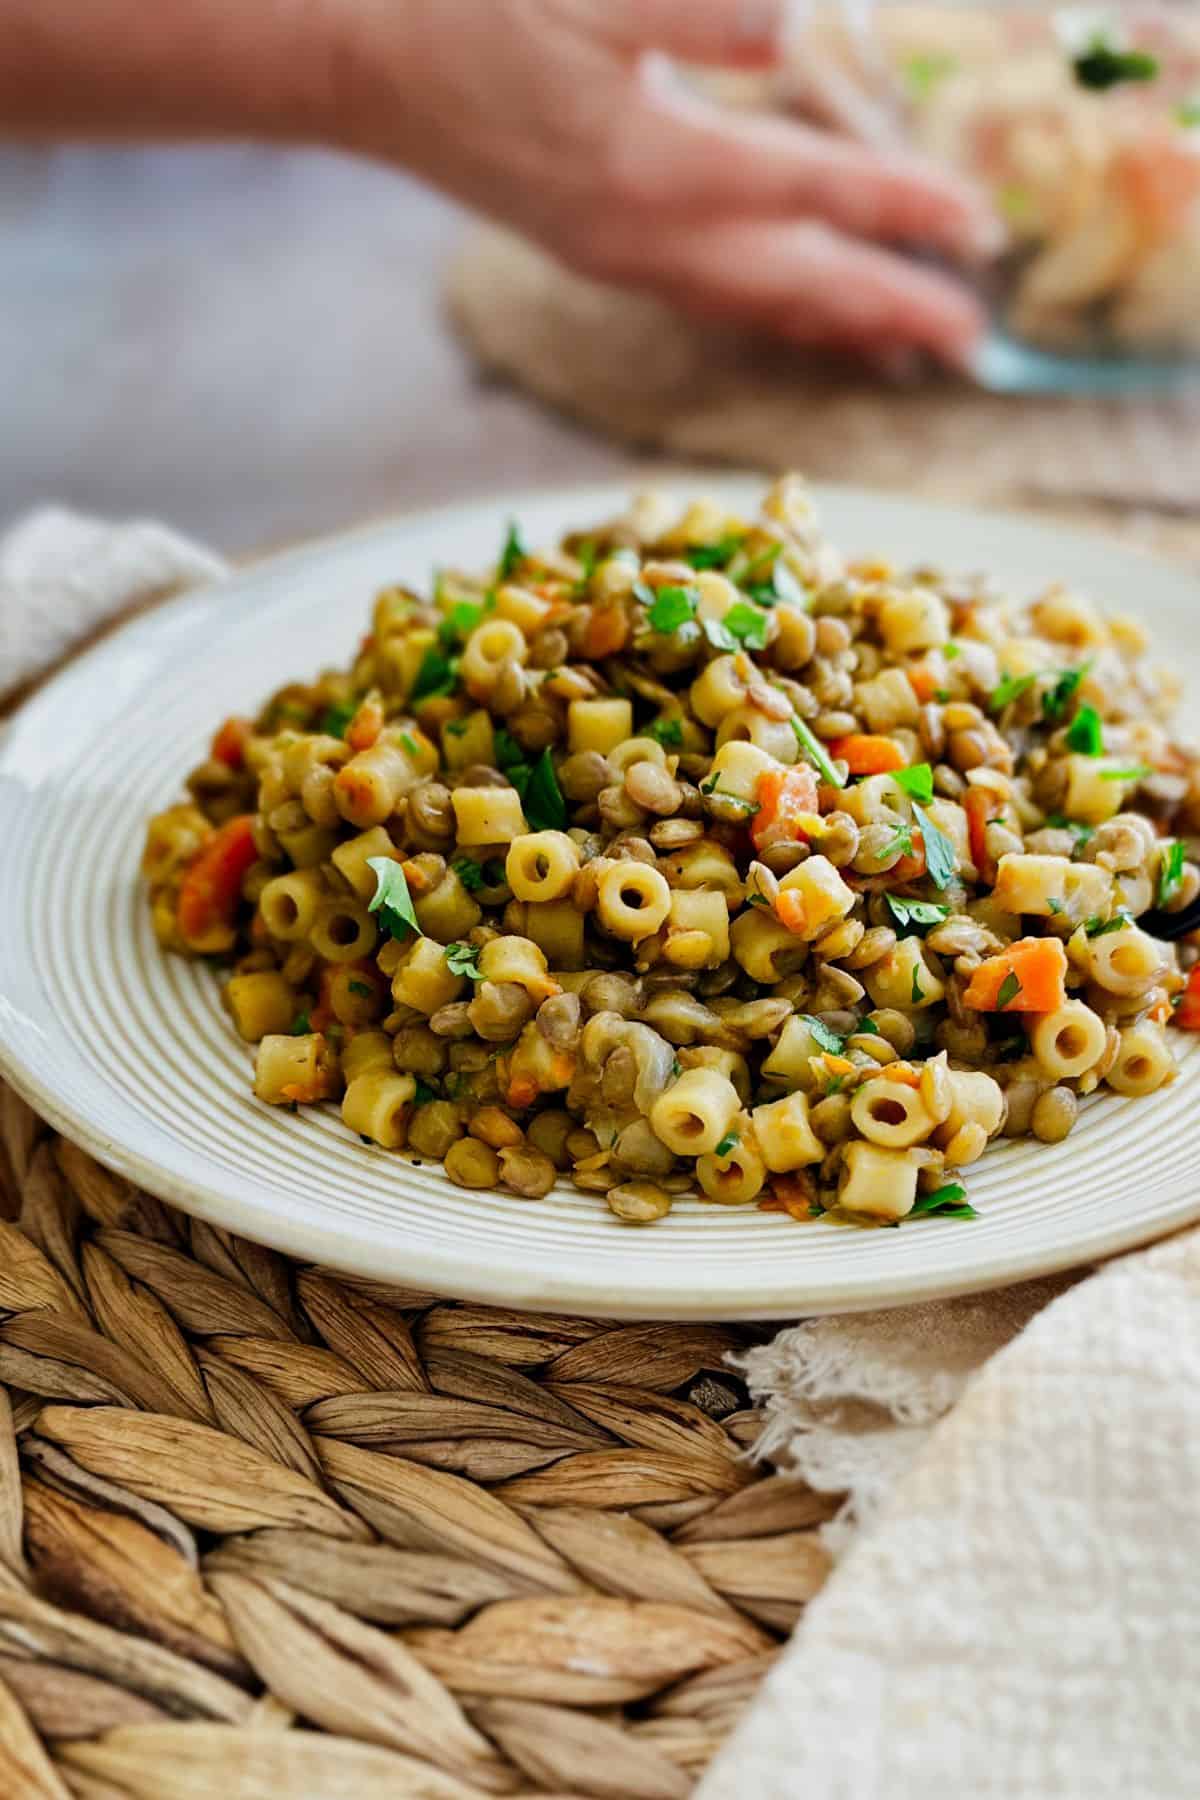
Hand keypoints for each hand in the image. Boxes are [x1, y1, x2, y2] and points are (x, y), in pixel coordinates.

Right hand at [338, 0, 997, 363]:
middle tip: (977, 341)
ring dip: (840, 325)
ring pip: (757, 305)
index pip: (808, 194)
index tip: (979, 224)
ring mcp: (620, 256)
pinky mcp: (600, 251)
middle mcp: (644, 234)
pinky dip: (779, 309)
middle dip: (891, 309)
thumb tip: (797, 30)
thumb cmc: (474, 6)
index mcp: (652, 164)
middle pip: (796, 286)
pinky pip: (716, 297)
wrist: (366, 61)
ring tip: (911, 341)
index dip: (900, 208)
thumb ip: (695, 11)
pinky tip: (807, 305)